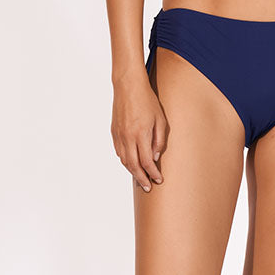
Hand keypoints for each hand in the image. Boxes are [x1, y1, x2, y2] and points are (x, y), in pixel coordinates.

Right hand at [111, 73, 167, 192]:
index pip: (146, 162)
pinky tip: (131, 164)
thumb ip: (159, 139)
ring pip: (124, 160)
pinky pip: (119, 152)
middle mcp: (128, 137)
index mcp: (141, 134)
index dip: (153, 173)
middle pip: (133, 166)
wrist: (128, 86)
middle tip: (148, 188)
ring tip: (140, 179)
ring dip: (132, 172)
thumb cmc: (147, 101)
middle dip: (141, 179)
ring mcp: (119, 135)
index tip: (159, 180)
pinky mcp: (114, 132)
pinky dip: (125, 161)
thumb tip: (155, 157)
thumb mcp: (160, 119)